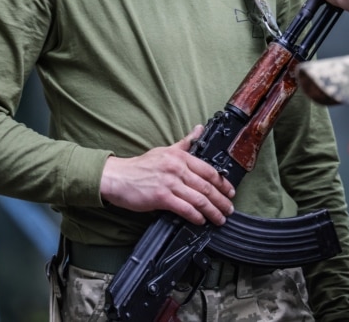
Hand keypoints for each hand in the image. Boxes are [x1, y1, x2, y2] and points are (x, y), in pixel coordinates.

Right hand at [100, 125, 235, 225]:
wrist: (117, 177)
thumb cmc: (140, 166)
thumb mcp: (164, 150)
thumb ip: (185, 142)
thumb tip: (200, 129)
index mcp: (179, 156)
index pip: (209, 170)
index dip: (223, 183)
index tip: (230, 192)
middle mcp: (177, 168)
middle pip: (207, 187)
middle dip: (221, 200)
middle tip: (229, 209)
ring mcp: (169, 183)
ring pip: (199, 199)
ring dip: (213, 211)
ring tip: (220, 218)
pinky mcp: (161, 198)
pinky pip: (185, 209)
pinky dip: (196, 216)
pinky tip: (201, 220)